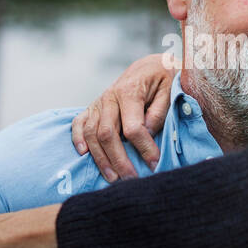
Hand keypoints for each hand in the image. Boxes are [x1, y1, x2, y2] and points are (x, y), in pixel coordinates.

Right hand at [71, 53, 174, 180]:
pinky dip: (78, 139)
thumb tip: (147, 131)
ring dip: (100, 158)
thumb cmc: (161, 80)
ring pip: (92, 134)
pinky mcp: (92, 108)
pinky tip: (84, 154)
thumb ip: (158, 111)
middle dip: (119, 160)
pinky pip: (79, 124)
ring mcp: (98, 103)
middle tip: (131, 179)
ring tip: (112, 177)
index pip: (133, 127)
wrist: (147, 68)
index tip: (154, 163)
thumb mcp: (169, 90)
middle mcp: (109, 98)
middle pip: (108, 134)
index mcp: (129, 92)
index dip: (144, 148)